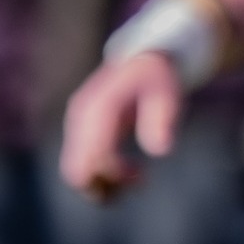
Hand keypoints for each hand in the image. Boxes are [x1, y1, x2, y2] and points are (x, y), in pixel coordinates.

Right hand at [59, 53, 183, 201]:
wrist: (146, 57)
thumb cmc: (158, 75)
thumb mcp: (167, 91)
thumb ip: (162, 117)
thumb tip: (160, 151)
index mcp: (96, 108)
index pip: (93, 158)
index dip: (115, 175)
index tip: (141, 177)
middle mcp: (79, 117)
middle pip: (75, 171)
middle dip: (104, 186)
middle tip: (137, 183)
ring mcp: (76, 124)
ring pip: (75, 171)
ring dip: (103, 184)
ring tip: (137, 178)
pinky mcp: (81, 130)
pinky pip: (82, 163)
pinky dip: (101, 174)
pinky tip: (130, 171)